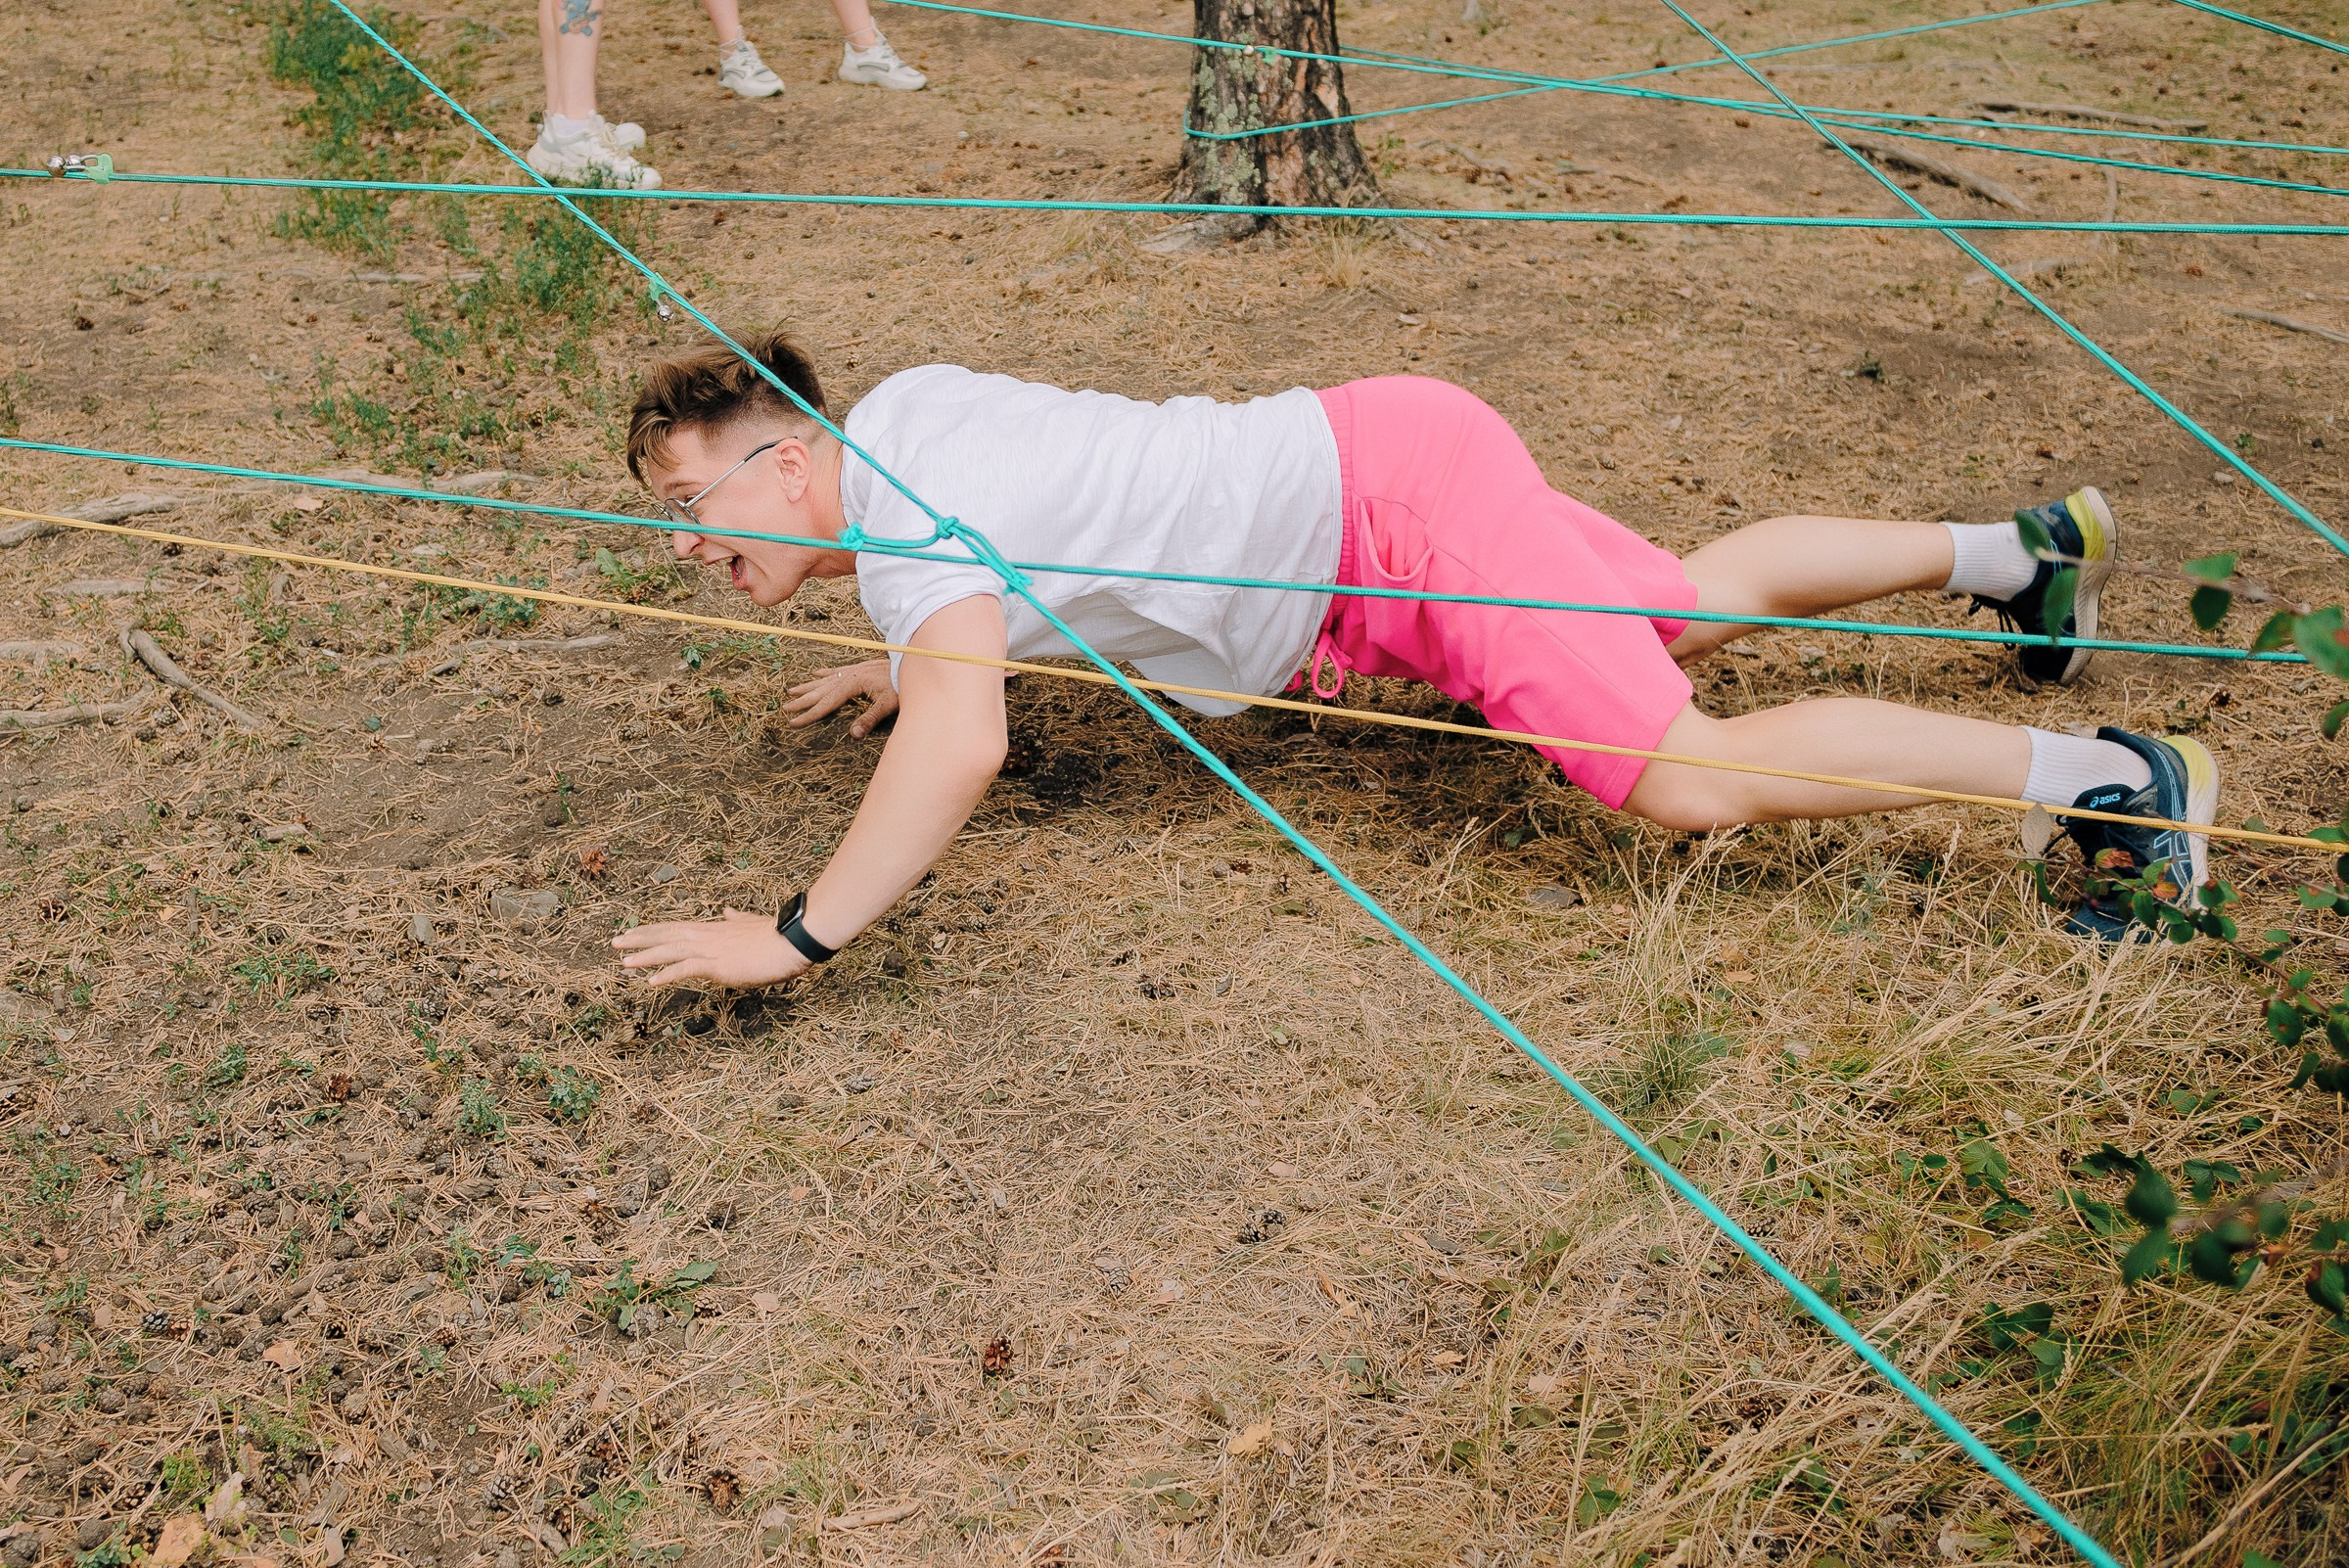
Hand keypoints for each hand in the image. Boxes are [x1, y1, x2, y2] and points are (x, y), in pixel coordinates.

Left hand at [611, 906, 807, 988]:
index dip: (652, 930)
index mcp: (713, 928)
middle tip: (614, 943)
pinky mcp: (719, 965)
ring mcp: (711, 949)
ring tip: (623, 962)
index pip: (675, 927)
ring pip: (670, 950)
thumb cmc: (776, 935)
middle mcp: (707, 936)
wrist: (792, 941)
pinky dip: (668, 974)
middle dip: (639, 939)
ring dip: (645, 956)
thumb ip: (738, 919)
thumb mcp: (752, 924)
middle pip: (666, 935)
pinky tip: (652, 981)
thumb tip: (728, 911)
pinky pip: (687, 969)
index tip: (633, 932)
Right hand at [782, 659, 897, 736]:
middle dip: (802, 701)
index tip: (794, 722)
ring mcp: (853, 670)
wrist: (912, 664)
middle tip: (785, 708)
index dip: (809, 714)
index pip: (826, 704)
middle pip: (820, 691)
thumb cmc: (902, 686)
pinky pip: (836, 670)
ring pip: (824, 680)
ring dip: (808, 686)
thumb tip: (853, 734)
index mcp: (852, 685)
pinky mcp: (859, 668)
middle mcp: (849, 675)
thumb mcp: (888, 705)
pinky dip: (824, 673)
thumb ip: (870, 719)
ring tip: (791, 690)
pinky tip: (815, 673)